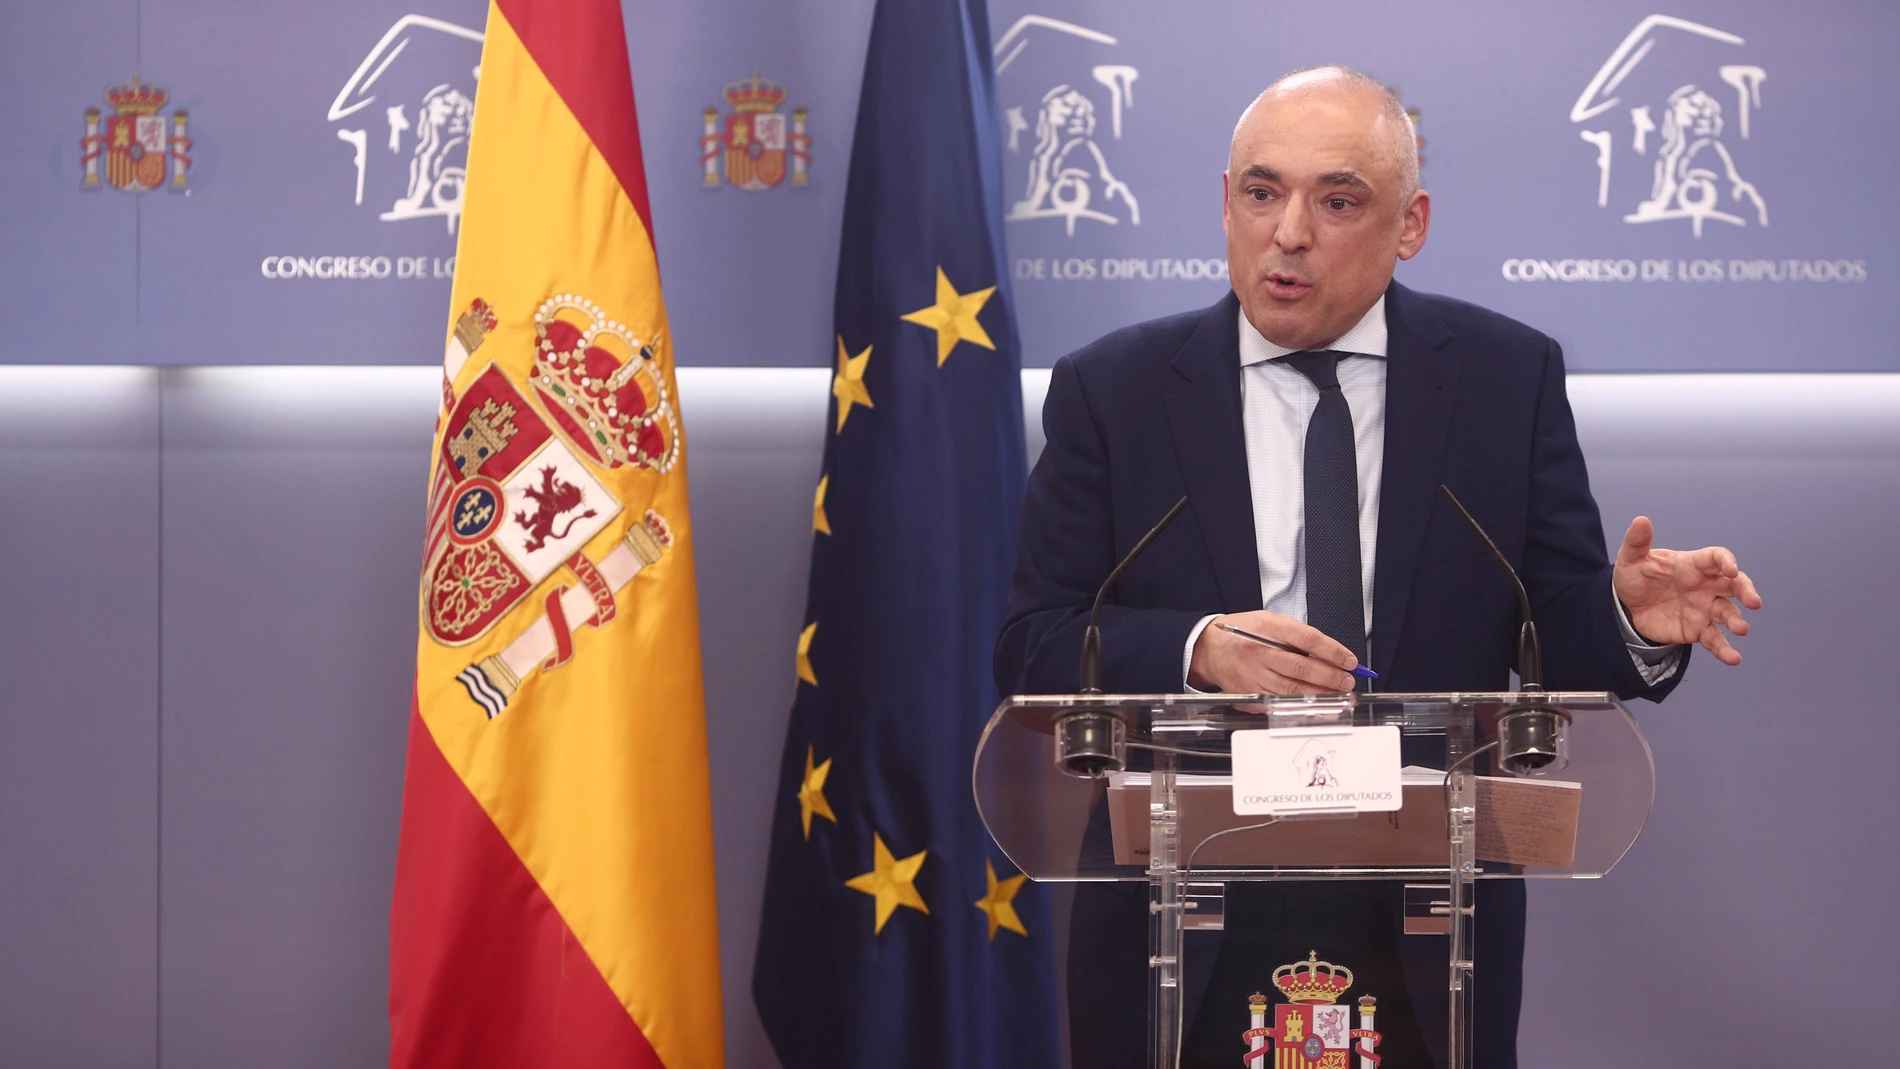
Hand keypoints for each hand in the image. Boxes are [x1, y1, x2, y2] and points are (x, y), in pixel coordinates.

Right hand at [1188, 610, 1358, 694]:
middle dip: (1331, 677)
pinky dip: (1302, 707)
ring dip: (1321, 695)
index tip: (1350, 661)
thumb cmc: (1241, 633)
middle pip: (1302, 668)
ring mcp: (1254, 676)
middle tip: (1348, 681)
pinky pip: (1282, 704)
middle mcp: (1260, 653)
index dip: (1332, 652)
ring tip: (1339, 695)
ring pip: (1294, 690)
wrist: (1209, 650)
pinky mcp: (1251, 695)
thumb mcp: (1268, 621)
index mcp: (1267, 628)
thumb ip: (1296, 635)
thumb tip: (1328, 653)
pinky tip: (1317, 707)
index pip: (1307, 640)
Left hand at [1613, 516, 1762, 665]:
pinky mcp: (1698, 629)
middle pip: (1734, 585)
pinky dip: (1725, 650)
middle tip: (1754, 602)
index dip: (1726, 561)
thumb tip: (1641, 519)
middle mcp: (1706, 586)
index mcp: (1693, 565)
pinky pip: (1715, 640)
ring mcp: (1705, 608)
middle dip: (1746, 591)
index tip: (1730, 569)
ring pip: (1728, 613)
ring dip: (1737, 621)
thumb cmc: (1636, 576)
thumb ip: (1637, 542)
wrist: (1627, 607)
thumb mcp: (1631, 559)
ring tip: (1741, 629)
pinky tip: (1733, 659)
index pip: (1716, 558)